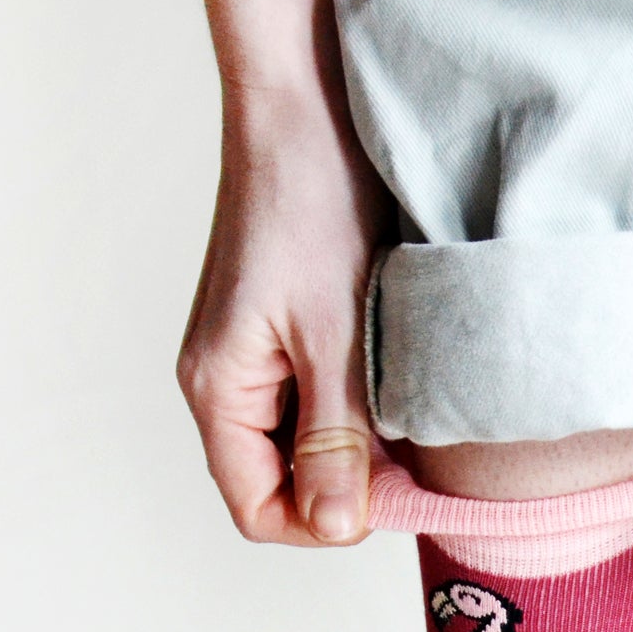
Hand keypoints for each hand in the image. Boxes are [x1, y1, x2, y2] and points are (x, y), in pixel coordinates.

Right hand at [176, 91, 386, 545]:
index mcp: (218, 390)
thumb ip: (334, 437)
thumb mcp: (335, 337)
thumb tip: (334, 525)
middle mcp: (224, 382)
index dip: (324, 523)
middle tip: (414, 453)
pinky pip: (317, 398)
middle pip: (281, 482)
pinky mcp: (282, 331)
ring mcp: (251, 356)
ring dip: (359, 442)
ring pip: (306, 443)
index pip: (258, 509)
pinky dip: (358, 404)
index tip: (391, 497)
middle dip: (349, 483)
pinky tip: (397, 375)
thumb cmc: (312, 206)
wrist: (307, 106)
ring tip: (406, 407)